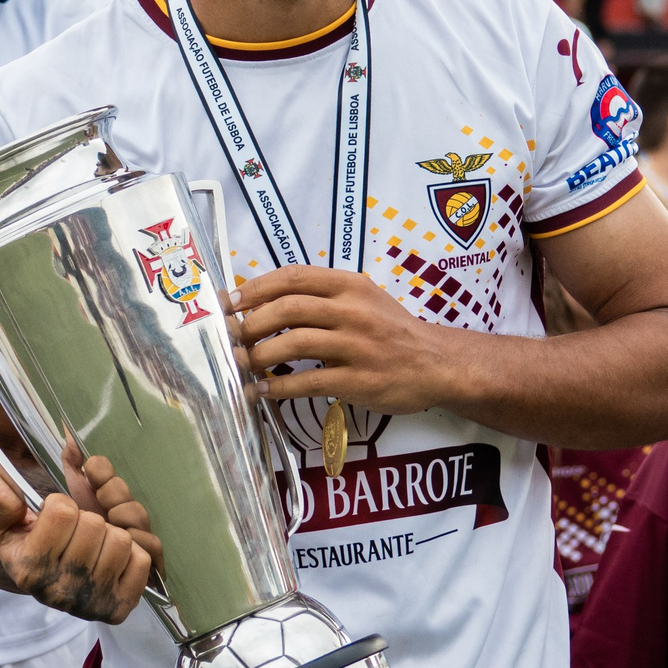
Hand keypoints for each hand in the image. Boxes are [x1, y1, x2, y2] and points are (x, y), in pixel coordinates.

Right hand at [0, 464, 152, 623]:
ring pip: (120, 541)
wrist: (50, 581)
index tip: (54, 517)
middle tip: (76, 531)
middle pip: (94, 525)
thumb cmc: (30, 546)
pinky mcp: (119, 608)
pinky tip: (112, 559)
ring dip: (110, 533)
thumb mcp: (6, 524)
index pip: (62, 512)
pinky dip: (132, 552)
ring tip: (94, 543)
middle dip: (87, 517)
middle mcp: (59, 592)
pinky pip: (142, 560)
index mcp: (29, 569)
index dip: (61, 504)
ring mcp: (91, 603)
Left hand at [228, 267, 444, 414]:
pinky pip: (309, 381)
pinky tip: (262, 390)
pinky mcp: (359, 379)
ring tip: (243, 363)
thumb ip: (321, 297)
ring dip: (259, 354)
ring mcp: (358, 345)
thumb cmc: (391, 330)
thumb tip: (262, 303)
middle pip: (288, 308)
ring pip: (294, 342)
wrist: (437, 363)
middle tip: (232, 337)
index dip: (255, 288)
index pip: (293, 276)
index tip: (230, 302)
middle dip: (251, 322)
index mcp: (350, 285)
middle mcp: (353, 310)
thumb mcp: (362, 299)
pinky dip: (278, 386)